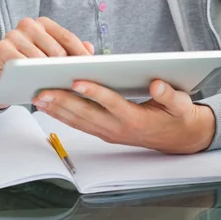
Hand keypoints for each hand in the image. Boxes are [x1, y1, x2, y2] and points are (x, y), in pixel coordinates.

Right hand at [0, 17, 93, 109]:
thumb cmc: (28, 69)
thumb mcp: (50, 59)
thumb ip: (70, 52)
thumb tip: (91, 49)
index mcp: (42, 23)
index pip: (67, 37)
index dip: (81, 54)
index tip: (92, 68)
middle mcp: (28, 24)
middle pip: (56, 49)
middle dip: (67, 68)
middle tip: (75, 83)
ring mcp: (13, 35)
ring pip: (41, 59)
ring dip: (50, 75)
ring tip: (60, 88)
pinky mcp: (1, 48)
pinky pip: (22, 64)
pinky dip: (31, 76)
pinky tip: (38, 86)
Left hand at [32, 79, 215, 153]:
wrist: (179, 139)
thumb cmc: (177, 116)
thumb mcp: (181, 104)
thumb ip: (170, 94)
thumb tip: (157, 84)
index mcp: (136, 119)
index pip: (111, 103)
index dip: (94, 92)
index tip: (77, 80)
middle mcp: (118, 128)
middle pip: (87, 114)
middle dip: (63, 102)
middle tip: (43, 91)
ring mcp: (109, 132)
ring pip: (79, 121)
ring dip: (58, 110)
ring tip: (39, 96)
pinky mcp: (104, 131)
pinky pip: (80, 124)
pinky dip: (63, 115)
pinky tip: (49, 105)